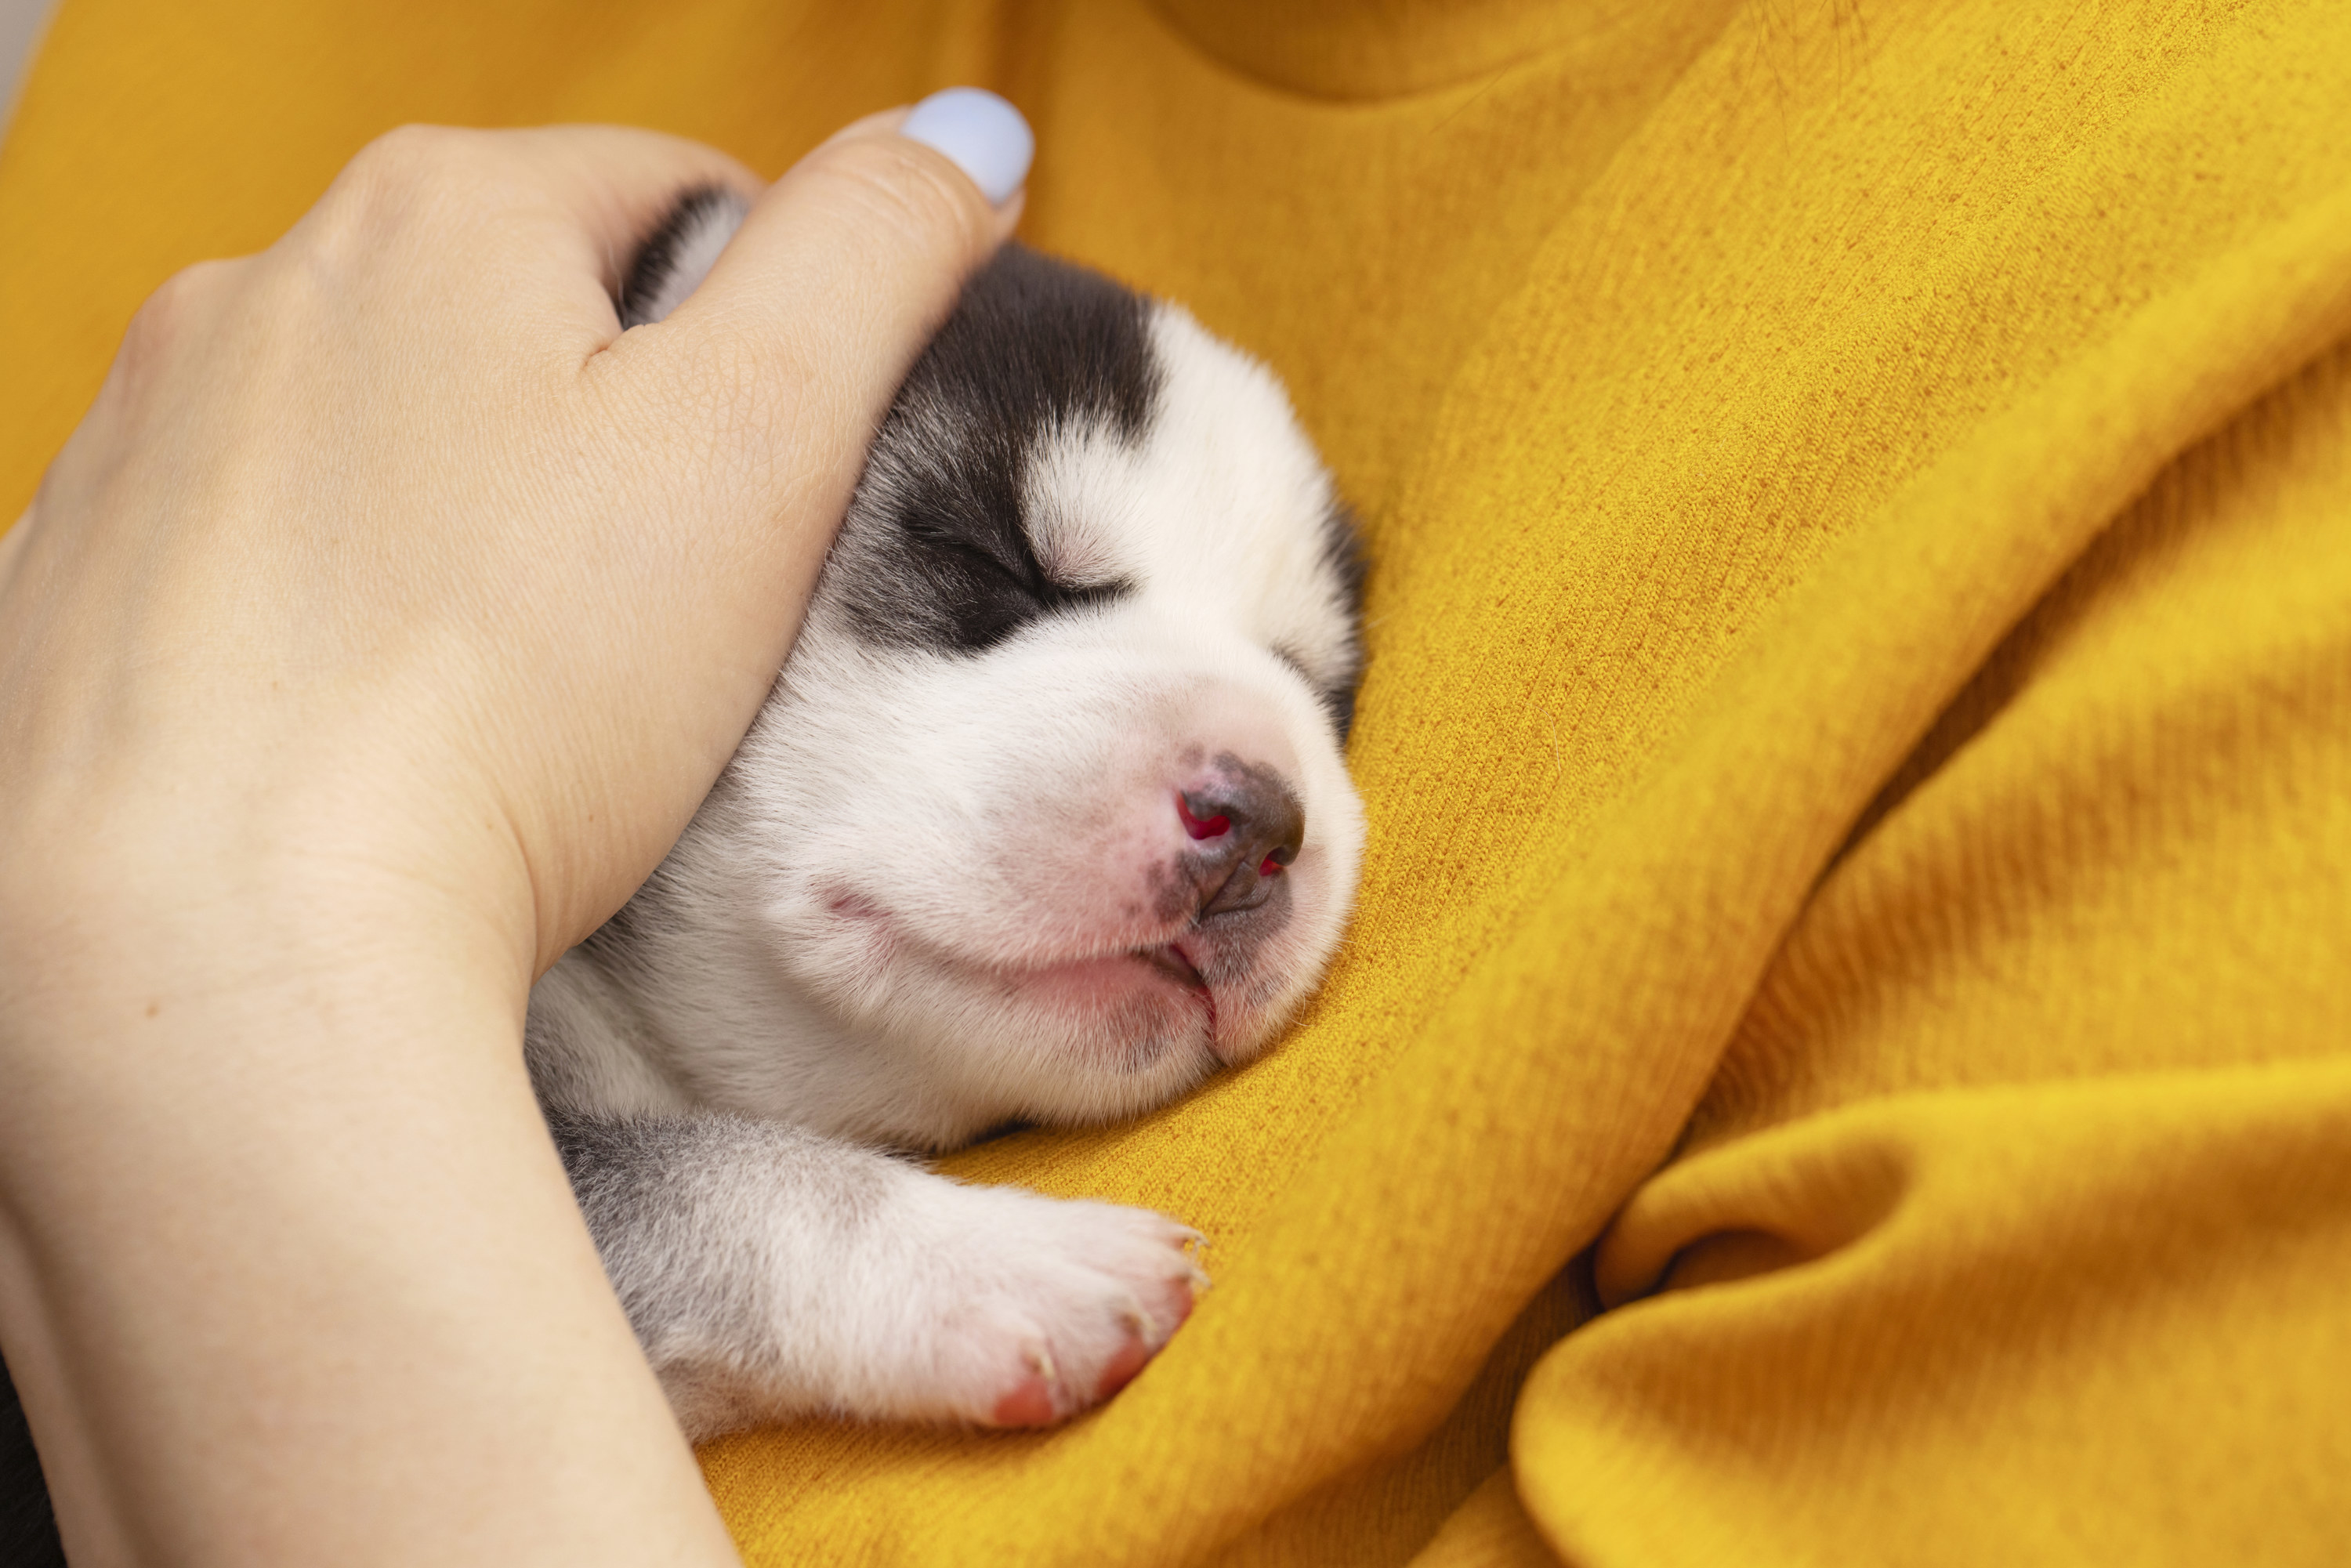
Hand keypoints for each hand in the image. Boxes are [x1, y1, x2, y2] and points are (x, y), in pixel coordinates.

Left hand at [0, 99, 1025, 1566]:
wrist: (227, 945)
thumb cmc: (508, 697)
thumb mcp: (764, 437)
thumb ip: (876, 251)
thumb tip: (960, 137)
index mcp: (441, 214)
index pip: (675, 192)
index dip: (774, 323)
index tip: (798, 477)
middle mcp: (260, 284)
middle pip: (516, 308)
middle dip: (616, 417)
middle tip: (685, 596)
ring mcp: (148, 434)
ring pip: (380, 428)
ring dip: (467, 507)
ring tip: (531, 677)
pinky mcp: (76, 581)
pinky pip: (260, 553)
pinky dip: (336, 606)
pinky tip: (386, 717)